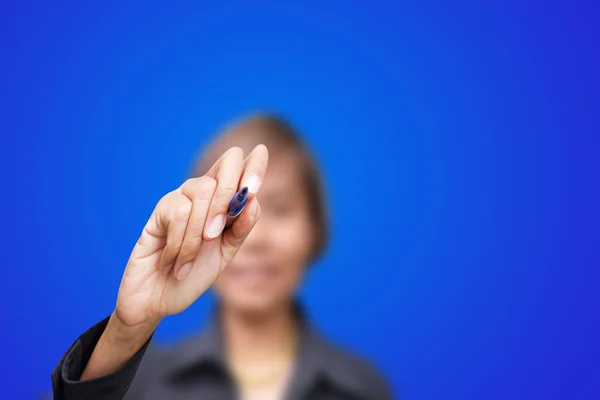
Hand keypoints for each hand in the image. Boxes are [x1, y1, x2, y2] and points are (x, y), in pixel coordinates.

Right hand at [114, 145, 267, 327]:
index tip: (261, 163)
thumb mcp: (224, 255)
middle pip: (227, 164)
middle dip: (230, 192)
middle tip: (216, 233)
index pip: (243, 168)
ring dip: (199, 232)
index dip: (256, 161)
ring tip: (188, 262)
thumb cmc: (193, 275)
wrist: (158, 299)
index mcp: (226, 203)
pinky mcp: (160, 210)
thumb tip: (253, 200)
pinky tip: (174, 261)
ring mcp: (181, 198)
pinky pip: (179, 211)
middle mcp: (205, 194)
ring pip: (202, 189)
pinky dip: (180, 243)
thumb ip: (240, 229)